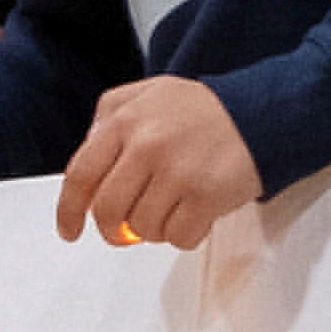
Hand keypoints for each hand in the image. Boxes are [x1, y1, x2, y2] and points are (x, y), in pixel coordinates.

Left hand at [52, 76, 262, 249]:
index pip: (80, 175)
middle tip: (123, 232)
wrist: (261, 111)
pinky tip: (194, 214)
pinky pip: (178, 237)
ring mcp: (177, 172)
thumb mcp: (148, 94)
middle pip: (108, 211)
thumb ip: (110, 118)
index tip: (70, 229)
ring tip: (172, 208)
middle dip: (112, 230)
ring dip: (154, 229)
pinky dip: (184, 234)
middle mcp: (147, 145)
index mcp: (126, 121)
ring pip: (143, 229)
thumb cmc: (204, 109)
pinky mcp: (206, 196)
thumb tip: (88, 160)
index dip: (69, 211)